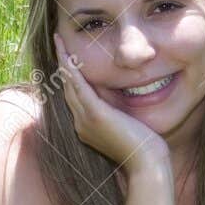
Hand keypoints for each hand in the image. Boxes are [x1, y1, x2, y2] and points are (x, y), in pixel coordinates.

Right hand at [52, 34, 169, 173]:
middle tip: (58, 42)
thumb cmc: (144, 149)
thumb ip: (118, 111)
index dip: (69, 76)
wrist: (146, 164)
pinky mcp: (95, 115)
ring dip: (62, 60)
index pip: (74, 96)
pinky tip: (67, 54)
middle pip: (66, 88)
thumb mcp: (127, 125)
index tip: (67, 59)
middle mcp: (80, 123)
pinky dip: (70, 69)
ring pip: (68, 84)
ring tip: (58, 40)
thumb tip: (121, 94)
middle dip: (62, 64)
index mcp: (87, 127)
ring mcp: (85, 120)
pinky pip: (78, 86)